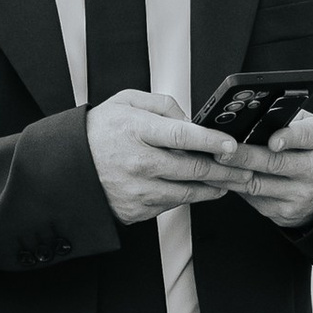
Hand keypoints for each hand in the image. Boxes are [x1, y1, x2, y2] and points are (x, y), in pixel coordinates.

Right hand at [86, 89, 251, 226]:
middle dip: (226, 170)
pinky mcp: (136, 210)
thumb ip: (163, 105)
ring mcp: (138, 190)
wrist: (68, 166)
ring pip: (188, 193)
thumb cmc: (99, 131)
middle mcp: (139, 163)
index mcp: (137, 131)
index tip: (231, 144)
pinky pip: (171, 205)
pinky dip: (189, 198)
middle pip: (193, 169)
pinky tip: (201, 190)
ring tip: (231, 181)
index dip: (213, 141)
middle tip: (244, 168)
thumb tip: (191, 119)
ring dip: (214, 188)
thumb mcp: (127, 101)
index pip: (184, 136)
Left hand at [232, 106, 312, 231]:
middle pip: (275, 164)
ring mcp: (299, 195)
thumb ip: (289, 121)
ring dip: (232, 174)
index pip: (307, 137)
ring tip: (213, 163)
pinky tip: (222, 177)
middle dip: (245, 156)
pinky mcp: (284, 212)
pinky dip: (235, 187)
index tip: (273, 140)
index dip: (289, 138)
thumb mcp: (312, 129)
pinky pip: (253, 200)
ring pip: (258, 185)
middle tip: (222, 150)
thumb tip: (254, 116)